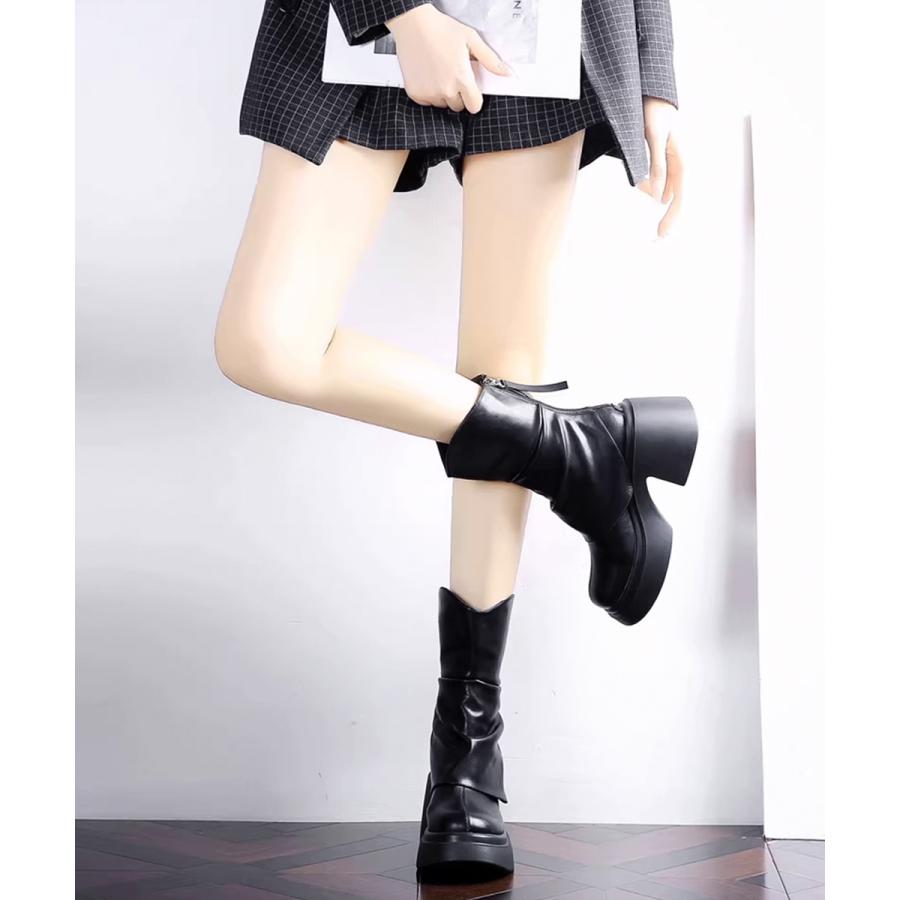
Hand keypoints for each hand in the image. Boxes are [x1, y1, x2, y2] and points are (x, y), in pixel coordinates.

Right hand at [386, 4, 509, 113]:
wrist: (414, 25)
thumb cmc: (443, 29)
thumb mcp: (471, 40)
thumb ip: (490, 60)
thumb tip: (507, 73)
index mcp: (462, 79)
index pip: (474, 106)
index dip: (474, 98)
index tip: (470, 89)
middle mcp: (445, 90)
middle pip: (458, 106)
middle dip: (458, 94)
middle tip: (452, 74)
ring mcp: (429, 93)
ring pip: (442, 104)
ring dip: (443, 94)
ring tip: (439, 73)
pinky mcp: (416, 94)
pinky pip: (427, 102)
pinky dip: (429, 93)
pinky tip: (428, 76)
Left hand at [638, 97, 682, 237]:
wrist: (654, 93)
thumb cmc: (654, 112)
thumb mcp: (653, 138)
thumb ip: (656, 166)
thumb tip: (657, 198)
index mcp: (682, 159)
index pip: (680, 197)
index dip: (672, 217)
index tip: (662, 234)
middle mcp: (682, 163)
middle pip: (679, 198)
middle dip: (669, 218)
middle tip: (658, 238)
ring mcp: (676, 162)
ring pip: (671, 192)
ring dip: (662, 205)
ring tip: (649, 211)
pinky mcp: (668, 160)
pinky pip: (665, 182)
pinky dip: (656, 192)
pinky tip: (645, 192)